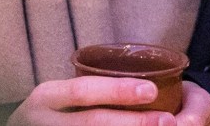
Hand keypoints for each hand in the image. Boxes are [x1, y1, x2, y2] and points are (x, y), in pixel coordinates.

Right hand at [7, 78, 209, 125]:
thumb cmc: (52, 113)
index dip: (118, 91)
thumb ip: (91, 91)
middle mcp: (41, 122)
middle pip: (91, 123)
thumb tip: (151, 86)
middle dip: (133, 123)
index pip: (83, 91)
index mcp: (46, 97)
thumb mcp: (61, 97)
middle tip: (168, 121)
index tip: (152, 90)